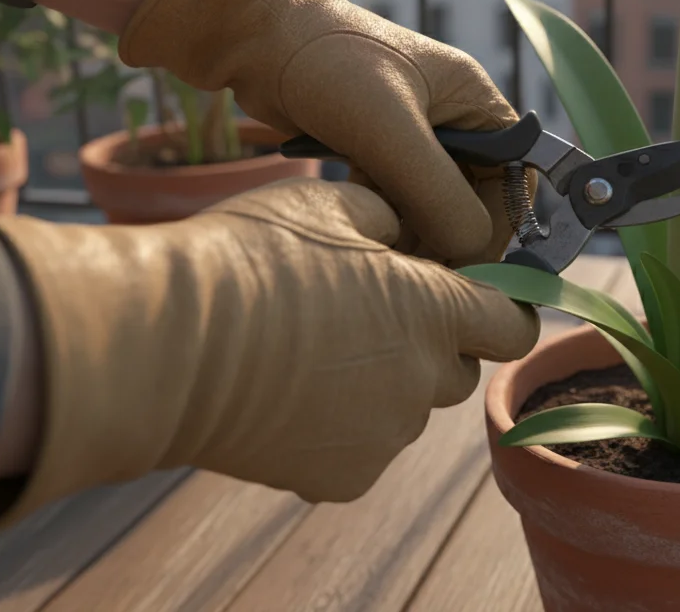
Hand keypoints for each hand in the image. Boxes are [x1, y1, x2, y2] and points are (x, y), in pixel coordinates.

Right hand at [0, 179, 539, 529]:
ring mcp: (385, 436)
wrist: (167, 346)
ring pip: (406, 410)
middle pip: (456, 370)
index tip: (472, 298)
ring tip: (313, 355)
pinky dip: (339, 429)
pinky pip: (361, 450)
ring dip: (383, 386)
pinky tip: (288, 397)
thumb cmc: (249, 258)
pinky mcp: (342, 478)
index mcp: (436, 311)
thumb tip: (405, 232)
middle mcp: (424, 381)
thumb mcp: (331, 200)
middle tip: (369, 318)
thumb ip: (393, 214)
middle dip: (430, 345)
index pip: (512, 324)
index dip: (499, 309)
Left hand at [116, 0, 529, 266]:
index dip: (499, 224)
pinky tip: (363, 232)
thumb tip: (474, 247)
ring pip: (432, 203)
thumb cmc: (327, 65)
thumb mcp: (388, 129)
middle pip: (473, 196)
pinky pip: (398, 199)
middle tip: (420, 272)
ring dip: (414, 232)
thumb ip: (436, 191)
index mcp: (474, 99)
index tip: (471, 264)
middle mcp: (454, 117)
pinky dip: (387, 220)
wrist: (255, 39)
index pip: (513, 176)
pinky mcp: (378, 149)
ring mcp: (415, 135)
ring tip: (386, 254)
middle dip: (450, 234)